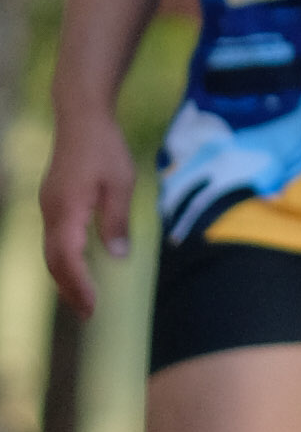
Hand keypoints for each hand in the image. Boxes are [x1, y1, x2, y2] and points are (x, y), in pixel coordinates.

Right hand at [40, 110, 136, 316]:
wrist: (80, 116)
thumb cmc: (104, 147)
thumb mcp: (120, 184)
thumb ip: (116, 221)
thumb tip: (117, 256)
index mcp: (66, 210)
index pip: (67, 258)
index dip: (79, 286)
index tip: (93, 308)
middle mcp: (50, 212)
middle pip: (54, 261)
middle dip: (69, 289)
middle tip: (88, 315)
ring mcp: (48, 206)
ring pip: (50, 251)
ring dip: (65, 277)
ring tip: (82, 300)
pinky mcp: (52, 202)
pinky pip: (54, 239)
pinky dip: (63, 260)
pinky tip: (77, 268)